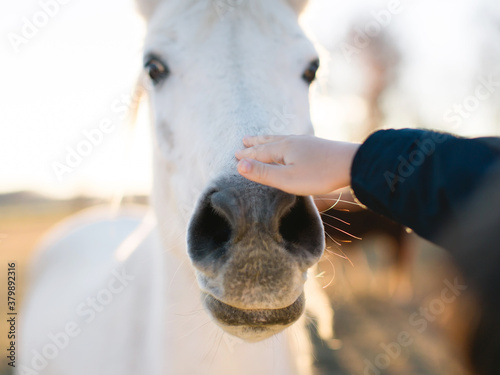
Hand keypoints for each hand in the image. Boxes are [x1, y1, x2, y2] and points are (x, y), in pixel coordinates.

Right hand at [235, 135, 359, 195]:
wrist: (352, 163)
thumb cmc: (319, 175)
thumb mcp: (287, 179)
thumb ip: (263, 173)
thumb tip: (239, 164)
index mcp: (282, 148)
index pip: (259, 152)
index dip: (247, 154)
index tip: (236, 154)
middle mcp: (292, 141)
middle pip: (269, 142)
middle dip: (256, 143)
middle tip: (244, 140)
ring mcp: (305, 142)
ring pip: (281, 139)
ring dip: (269, 140)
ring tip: (263, 139)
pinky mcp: (316, 146)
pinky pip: (293, 141)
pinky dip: (283, 141)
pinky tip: (291, 144)